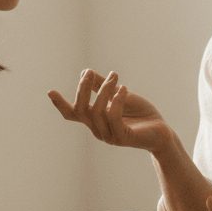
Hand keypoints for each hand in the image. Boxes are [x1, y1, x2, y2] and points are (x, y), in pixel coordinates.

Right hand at [47, 70, 171, 152]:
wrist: (162, 131)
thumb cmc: (141, 114)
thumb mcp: (121, 95)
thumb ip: (103, 86)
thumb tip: (85, 72)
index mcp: (95, 120)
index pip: (73, 114)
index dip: (60, 104)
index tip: (50, 91)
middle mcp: (98, 130)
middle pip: (80, 111)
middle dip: (82, 90)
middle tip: (88, 72)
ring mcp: (109, 136)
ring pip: (97, 111)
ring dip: (104, 91)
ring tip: (115, 76)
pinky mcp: (123, 138)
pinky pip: (113, 117)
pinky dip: (115, 100)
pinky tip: (123, 89)